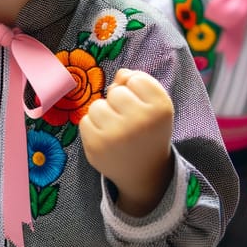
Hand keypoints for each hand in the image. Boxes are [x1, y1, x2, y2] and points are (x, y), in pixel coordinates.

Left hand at [79, 68, 173, 215]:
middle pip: (115, 91)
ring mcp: (117, 134)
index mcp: (161, 108)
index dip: (135, 91)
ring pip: (97, 106)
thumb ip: (139, 80)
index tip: (142, 107)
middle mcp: (141, 121)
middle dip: (118, 102)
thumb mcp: (155, 104)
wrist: (144, 173)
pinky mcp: (96, 146)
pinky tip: (106, 139)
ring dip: (104, 115)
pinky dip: (93, 128)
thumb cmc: (148, 131)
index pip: (136, 79)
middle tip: (129, 120)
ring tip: (116, 130)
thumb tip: (119, 74)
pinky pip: (85, 121)